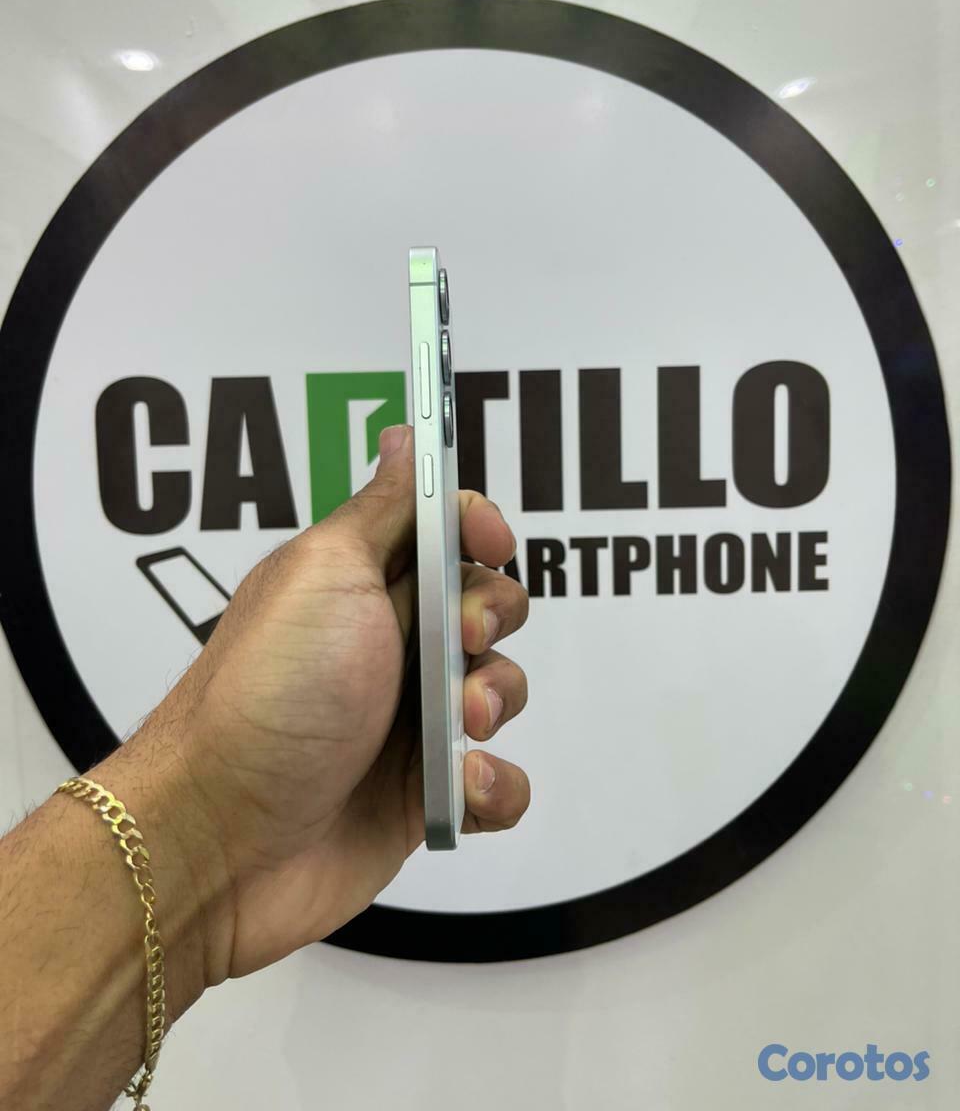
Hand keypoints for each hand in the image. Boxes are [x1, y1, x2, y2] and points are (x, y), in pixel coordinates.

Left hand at [104, 424, 529, 983]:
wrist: (221, 838)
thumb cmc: (270, 693)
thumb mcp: (327, 573)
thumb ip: (385, 508)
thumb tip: (408, 434)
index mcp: (361, 582)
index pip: (444, 532)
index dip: (479, 530)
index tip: (488, 546)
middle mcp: (388, 646)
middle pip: (487, 605)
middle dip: (493, 619)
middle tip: (461, 642)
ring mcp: (409, 722)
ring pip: (500, 690)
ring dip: (494, 703)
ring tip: (458, 730)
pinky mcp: (425, 796)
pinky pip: (497, 783)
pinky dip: (494, 786)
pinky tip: (464, 789)